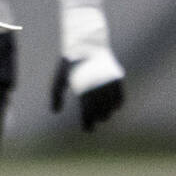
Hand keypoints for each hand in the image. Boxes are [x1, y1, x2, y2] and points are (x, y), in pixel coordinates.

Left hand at [50, 6, 124, 130]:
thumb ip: (56, 95)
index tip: (88, 130)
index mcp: (83, 90)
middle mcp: (97, 89)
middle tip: (94, 121)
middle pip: (101, 113)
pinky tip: (114, 107)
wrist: (87, 45)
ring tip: (103, 115)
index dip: (88, 125)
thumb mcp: (59, 79)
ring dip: (108, 113)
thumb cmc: (71, 64)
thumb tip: (55, 112)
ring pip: (111, 108)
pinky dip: (117, 104)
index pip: (87, 115)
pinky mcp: (117, 79)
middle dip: (98, 119)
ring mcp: (108, 84)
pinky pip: (120, 98)